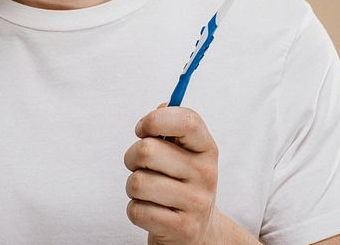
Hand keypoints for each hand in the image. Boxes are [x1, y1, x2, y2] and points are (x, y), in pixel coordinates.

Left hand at [124, 103, 221, 244]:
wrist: (199, 232)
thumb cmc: (182, 184)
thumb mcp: (184, 153)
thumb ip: (171, 127)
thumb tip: (161, 107)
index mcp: (207, 148)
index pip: (187, 120)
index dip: (156, 119)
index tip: (141, 129)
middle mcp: (206, 174)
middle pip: (148, 151)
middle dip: (132, 157)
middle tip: (139, 165)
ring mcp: (196, 203)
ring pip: (138, 183)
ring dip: (133, 186)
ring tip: (147, 191)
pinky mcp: (183, 228)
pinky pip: (137, 210)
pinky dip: (135, 210)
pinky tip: (151, 210)